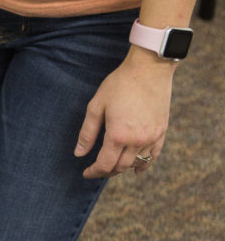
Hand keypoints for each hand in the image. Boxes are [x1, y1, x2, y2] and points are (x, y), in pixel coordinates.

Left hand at [75, 49, 175, 178]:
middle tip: (97, 170)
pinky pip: (154, 154)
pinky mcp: (162, 130)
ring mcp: (152, 136)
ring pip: (137, 163)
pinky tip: (138, 169)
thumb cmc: (120, 84)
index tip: (86, 173)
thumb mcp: (96, 107)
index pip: (104, 165)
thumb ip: (87, 133)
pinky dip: (145, 164)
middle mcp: (137, 140)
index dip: (94, 172)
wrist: (149, 67)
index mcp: (118, 135)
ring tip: (113, 167)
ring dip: (123, 168)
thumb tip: (79, 154)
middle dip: (106, 172)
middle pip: (120, 167)